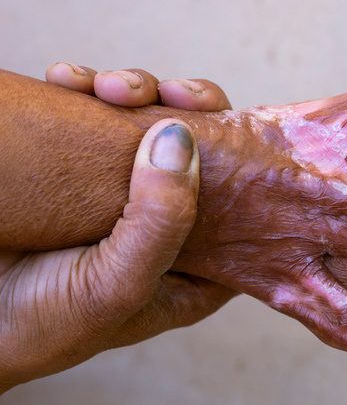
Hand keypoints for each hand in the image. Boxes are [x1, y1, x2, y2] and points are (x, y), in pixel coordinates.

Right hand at [0, 68, 234, 392]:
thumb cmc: (44, 324)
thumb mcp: (116, 287)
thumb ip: (161, 223)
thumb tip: (178, 137)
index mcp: (199, 259)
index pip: (245, 199)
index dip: (243, 153)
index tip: (217, 117)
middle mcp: (168, 221)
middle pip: (202, 150)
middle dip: (184, 108)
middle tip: (158, 92)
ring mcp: (123, 192)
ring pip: (150, 125)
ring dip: (133, 92)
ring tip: (102, 86)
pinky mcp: (80, 170)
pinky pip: (96, 119)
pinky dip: (85, 92)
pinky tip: (67, 81)